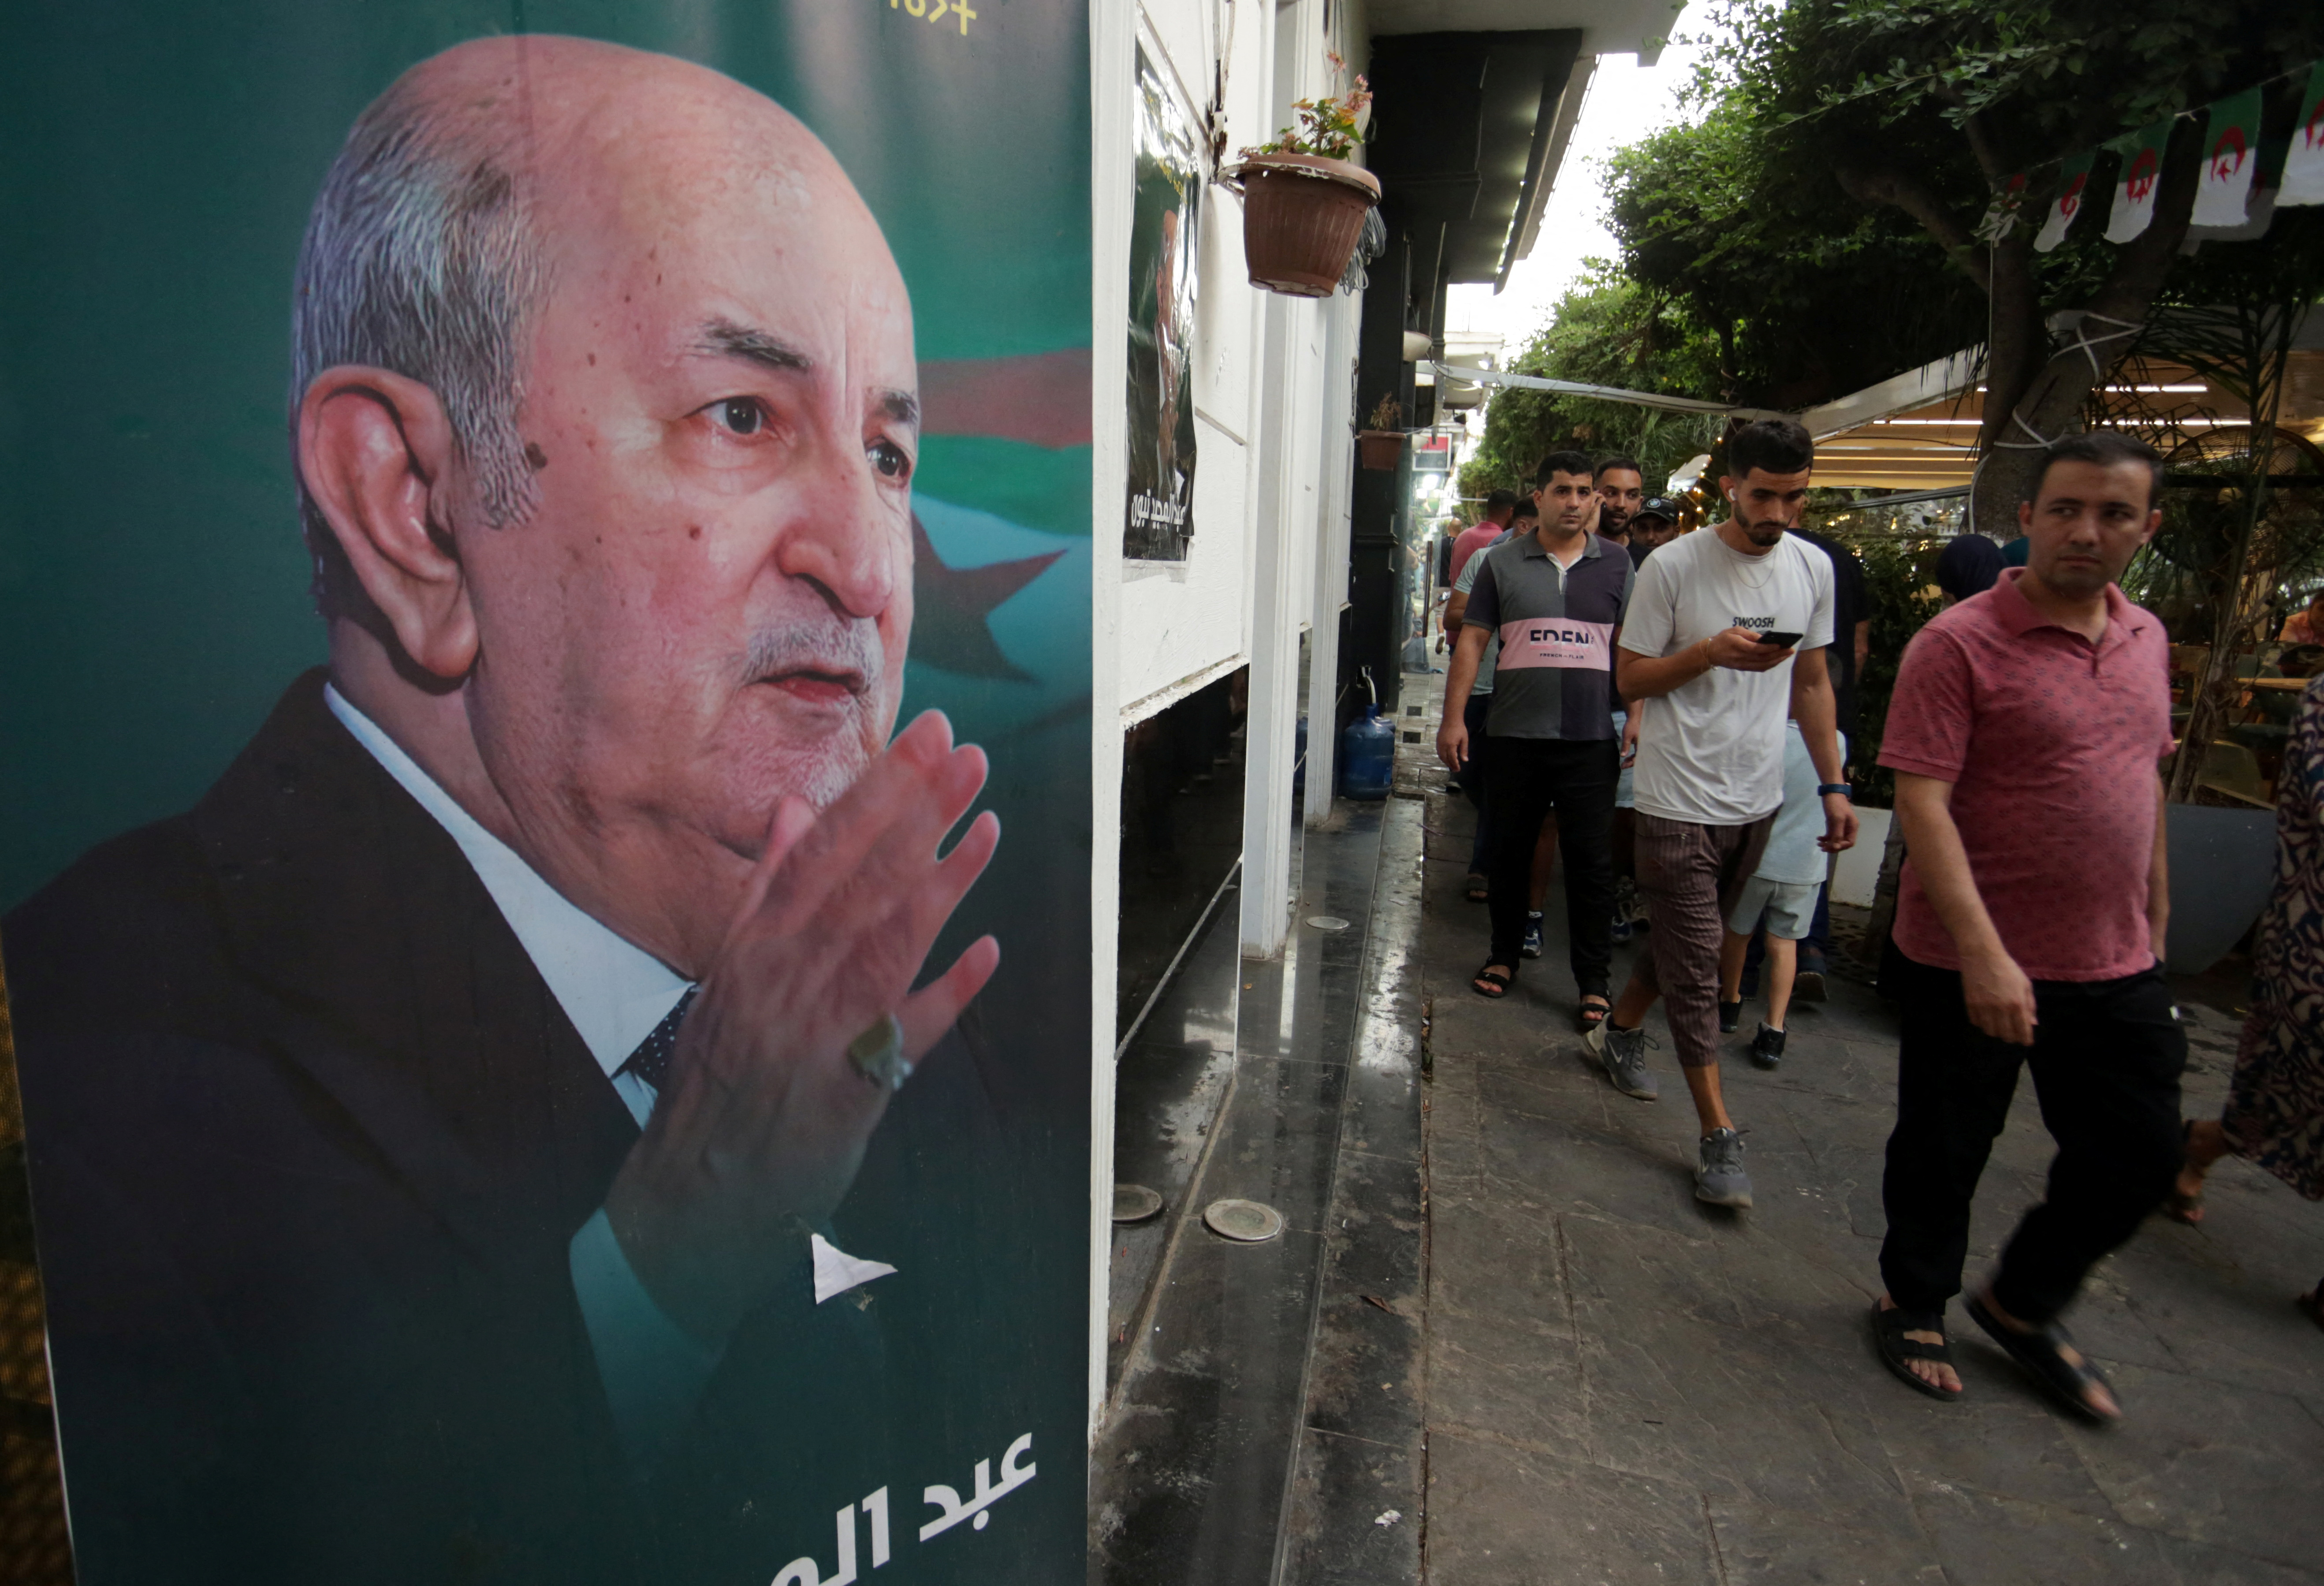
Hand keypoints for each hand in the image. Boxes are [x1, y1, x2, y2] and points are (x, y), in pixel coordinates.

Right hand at [604, 710, 1001, 1343]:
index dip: (879, 788)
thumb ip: (767, 889)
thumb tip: (793, 808)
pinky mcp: (852, 1090)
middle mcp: (786, 978)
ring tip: (989, 826)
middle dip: (919, 812)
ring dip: (944, 881)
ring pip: (887, 941)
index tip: (926, 735)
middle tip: (969, 756)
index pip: (824, 847)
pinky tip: (988, 951)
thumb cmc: (719, 1074)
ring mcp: (819, 1033)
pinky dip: (949, 993)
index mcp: (757, 943)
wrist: (692, 1192)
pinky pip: (906, 1035)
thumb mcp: (728, 971)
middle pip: (861, 880)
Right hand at [1437, 716, 1468, 770]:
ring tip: (1451, 765)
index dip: (1455, 765)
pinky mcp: (1437, 741)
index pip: (1452, 758)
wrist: (1451, 719)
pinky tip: (1446, 758)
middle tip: (1455, 770)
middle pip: (1445, 759)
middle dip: (1450, 765)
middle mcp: (1443, 746)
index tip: (1458, 769)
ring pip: (1441, 756)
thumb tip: (1465, 760)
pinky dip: (1442, 757)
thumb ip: (1464, 750)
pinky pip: (1439, 752)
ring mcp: (1439, 744)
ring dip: (1445, 762)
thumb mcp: (1464, 739)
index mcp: (1450, 745)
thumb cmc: (1459, 728)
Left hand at [1621, 712, 1639, 768]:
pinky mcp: (1640, 742)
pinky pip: (1637, 751)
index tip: (1623, 766)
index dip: (1631, 763)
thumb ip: (1625, 746)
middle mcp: (1643, 745)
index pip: (1637, 757)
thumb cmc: (1631, 726)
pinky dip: (1632, 755)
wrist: (1635, 717)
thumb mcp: (1627, 736)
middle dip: (1630, 763)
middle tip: (1622, 766)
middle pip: (1638, 757)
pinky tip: (1627, 756)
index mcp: (1642, 744)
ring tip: (1624, 762)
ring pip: (1638, 755)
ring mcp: (1642, 744)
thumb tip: (1623, 756)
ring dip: (1631, 759)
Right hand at [1703, 627, 1794, 671]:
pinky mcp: (1744, 668)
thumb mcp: (1735, 631)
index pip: (1756, 649)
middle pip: (1763, 658)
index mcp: (1738, 646)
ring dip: (1776, 661)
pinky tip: (1777, 660)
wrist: (1710, 653)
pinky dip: (1770, 665)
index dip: (1769, 648)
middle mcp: (1741, 657)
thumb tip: (1764, 638)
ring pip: (1763, 665)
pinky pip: (1759, 668)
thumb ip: (1749, 634)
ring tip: (1787, 655)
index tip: (1780, 645)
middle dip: (1778, 654)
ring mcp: (1743, 665)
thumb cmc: (1723, 638)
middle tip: (1790, 650)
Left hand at [1818, 792, 1857, 851]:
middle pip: (1842, 843)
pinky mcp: (1833, 825)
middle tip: (1822, 847)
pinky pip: (1831, 835)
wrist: (1831, 793)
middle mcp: (1848, 829)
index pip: (1849, 842)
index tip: (1831, 846)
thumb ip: (1838, 833)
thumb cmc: (1836, 805)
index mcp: (1852, 827)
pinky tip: (1818, 838)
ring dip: (1828, 843)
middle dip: (1833, 846)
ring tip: (1819, 844)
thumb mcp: (1837, 819)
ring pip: (1835, 840)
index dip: (1841, 846)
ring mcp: (1840, 827)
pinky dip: (1825, 838)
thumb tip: (1836, 847)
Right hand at [1960, 946, 2036, 1045]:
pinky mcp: (1970, 1004)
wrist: (1982, 955)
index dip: (2025, 1039)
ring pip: (1990, 1031)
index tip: (2026, 1042)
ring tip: (1999, 1026)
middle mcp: (2000, 1008)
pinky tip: (1986, 1018)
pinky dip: (1982, 1024)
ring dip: (1996, 1032)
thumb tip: (2032, 1023)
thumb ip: (2030, 1005)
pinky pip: (1976, 1022)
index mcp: (2017, 1003)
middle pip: (2005, 1035)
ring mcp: (1984, 1007)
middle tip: (2013, 1035)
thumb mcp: (2025, 984)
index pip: (2023, 1030)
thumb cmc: (2007, 968)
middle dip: (2011, 1038)